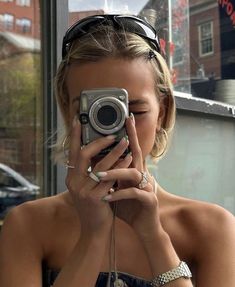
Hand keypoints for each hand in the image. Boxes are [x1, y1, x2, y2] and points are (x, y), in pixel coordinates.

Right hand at [65, 117, 131, 235]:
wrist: (95, 230)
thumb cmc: (95, 206)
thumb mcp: (88, 187)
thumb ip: (90, 172)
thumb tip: (100, 152)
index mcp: (72, 178)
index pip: (72, 153)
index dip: (75, 136)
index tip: (78, 120)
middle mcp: (74, 183)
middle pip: (84, 155)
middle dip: (99, 142)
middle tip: (113, 134)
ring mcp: (83, 191)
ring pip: (100, 166)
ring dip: (114, 152)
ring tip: (125, 141)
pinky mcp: (95, 199)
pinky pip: (110, 179)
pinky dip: (120, 166)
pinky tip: (129, 159)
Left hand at [97, 116, 160, 239]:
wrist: (144, 227)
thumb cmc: (129, 206)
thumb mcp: (117, 188)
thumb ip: (110, 177)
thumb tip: (94, 166)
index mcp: (133, 172)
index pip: (130, 149)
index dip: (130, 134)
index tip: (126, 119)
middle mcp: (141, 176)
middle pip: (137, 153)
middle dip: (132, 136)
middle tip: (127, 122)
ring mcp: (146, 187)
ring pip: (133, 173)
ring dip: (115, 173)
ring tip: (98, 176)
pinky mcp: (148, 200)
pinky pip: (134, 194)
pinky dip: (119, 194)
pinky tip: (107, 198)